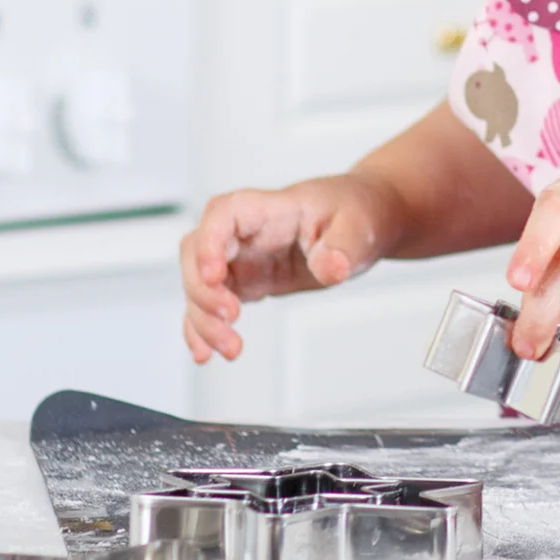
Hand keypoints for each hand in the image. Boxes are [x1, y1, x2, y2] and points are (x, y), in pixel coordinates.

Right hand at [180, 173, 404, 362]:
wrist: (361, 222)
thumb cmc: (353, 212)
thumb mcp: (358, 225)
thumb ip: (344, 246)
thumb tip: (330, 267)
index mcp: (267, 207)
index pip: (223, 214)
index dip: (209, 243)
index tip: (213, 275)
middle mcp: (244, 232)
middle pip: (197, 251)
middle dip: (203, 289)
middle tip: (230, 318)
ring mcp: (241, 258)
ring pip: (198, 283)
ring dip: (204, 318)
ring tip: (231, 348)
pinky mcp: (245, 281)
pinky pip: (210, 303)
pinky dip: (202, 328)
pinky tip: (205, 352)